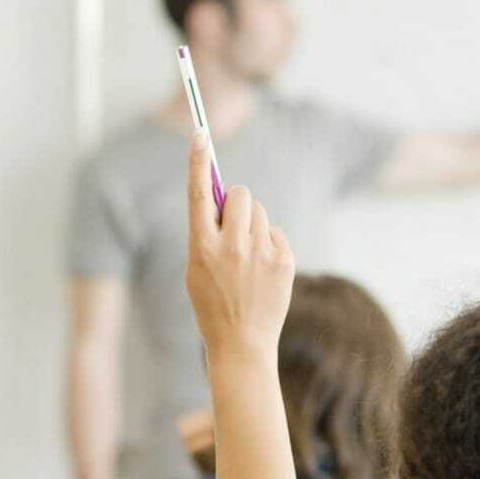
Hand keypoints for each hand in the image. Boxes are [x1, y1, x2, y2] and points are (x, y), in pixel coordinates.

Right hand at [184, 130, 294, 356]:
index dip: (197, 161)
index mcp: (201, 248)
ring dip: (254, 225)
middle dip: (237, 202)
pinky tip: (263, 272)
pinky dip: (270, 246)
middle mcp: (231, 247)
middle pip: (240, 194)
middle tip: (232, 226)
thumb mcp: (196, 268)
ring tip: (247, 259)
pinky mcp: (283, 261)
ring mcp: (260, 254)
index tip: (200, 134)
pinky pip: (276, 233)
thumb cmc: (214, 304)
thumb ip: (204, 232)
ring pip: (260, 213)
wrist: (242, 344)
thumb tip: (216, 194)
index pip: (198, 194)